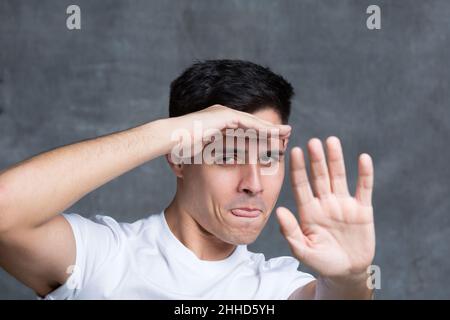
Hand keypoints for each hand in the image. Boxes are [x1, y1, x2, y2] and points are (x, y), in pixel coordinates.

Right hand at [169, 105, 290, 158]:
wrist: (169, 138)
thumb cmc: (180, 147)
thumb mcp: (201, 150)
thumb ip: (211, 152)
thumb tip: (215, 164)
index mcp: (219, 123)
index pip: (244, 129)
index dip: (260, 136)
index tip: (273, 143)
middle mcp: (223, 115)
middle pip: (252, 123)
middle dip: (270, 129)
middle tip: (287, 135)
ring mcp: (224, 113)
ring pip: (253, 122)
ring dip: (270, 128)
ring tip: (287, 133)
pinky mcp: (224, 116)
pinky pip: (248, 123)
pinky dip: (262, 128)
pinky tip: (275, 133)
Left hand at [276, 137, 374, 279]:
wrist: (347, 272)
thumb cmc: (321, 262)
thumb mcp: (303, 251)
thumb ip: (291, 232)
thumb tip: (279, 210)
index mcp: (308, 212)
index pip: (301, 186)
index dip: (298, 169)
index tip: (294, 151)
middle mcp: (325, 203)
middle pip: (319, 177)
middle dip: (316, 160)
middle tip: (313, 142)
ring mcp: (343, 205)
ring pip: (339, 177)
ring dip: (336, 160)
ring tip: (331, 141)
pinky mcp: (362, 210)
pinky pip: (364, 189)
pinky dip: (364, 174)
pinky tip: (363, 158)